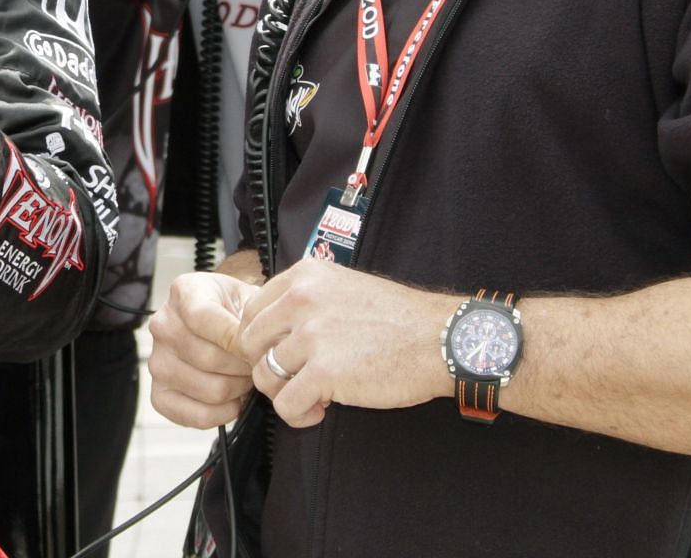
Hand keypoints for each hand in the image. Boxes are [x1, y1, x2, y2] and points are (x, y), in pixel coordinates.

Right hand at [147, 271, 257, 428]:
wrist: (222, 324)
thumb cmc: (236, 311)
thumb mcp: (249, 298)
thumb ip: (255, 318)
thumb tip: (261, 347)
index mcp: (183, 293)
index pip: (203, 319)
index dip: (236, 339)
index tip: (256, 347)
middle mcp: (163, 325)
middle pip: (210, 359)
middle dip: (244, 367)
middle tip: (255, 365)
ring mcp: (157, 362)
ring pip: (211, 390)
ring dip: (238, 389)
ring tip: (244, 377)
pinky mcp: (159, 395)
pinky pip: (196, 416)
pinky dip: (224, 413)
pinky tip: (232, 399)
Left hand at [235, 261, 450, 427]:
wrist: (441, 339)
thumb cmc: (400, 319)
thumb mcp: (344, 287)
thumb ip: (306, 300)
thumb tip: (273, 329)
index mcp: (305, 276)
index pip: (251, 311)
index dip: (262, 340)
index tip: (282, 355)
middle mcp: (302, 299)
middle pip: (248, 343)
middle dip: (267, 367)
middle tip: (294, 379)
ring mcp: (312, 335)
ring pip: (264, 376)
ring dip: (284, 394)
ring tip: (312, 396)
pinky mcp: (324, 371)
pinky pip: (286, 405)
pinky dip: (298, 415)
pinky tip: (320, 409)